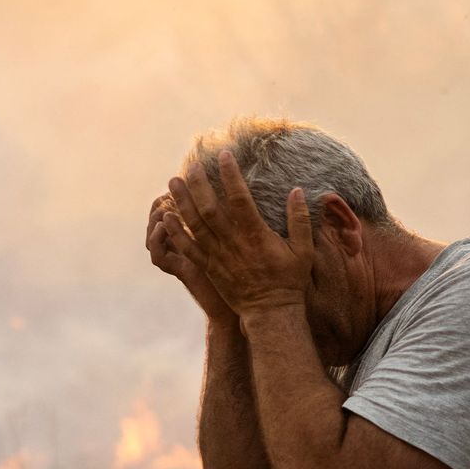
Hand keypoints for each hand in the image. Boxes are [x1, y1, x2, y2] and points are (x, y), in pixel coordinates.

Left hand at [162, 150, 313, 318]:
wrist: (270, 313)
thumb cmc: (290, 280)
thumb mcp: (303, 250)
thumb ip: (300, 220)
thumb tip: (296, 190)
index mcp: (256, 236)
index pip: (240, 199)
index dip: (230, 176)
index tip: (224, 156)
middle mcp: (234, 244)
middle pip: (210, 209)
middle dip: (199, 185)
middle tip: (192, 165)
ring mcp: (218, 257)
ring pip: (195, 225)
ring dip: (182, 202)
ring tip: (173, 182)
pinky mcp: (209, 268)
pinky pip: (188, 248)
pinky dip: (175, 231)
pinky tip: (166, 216)